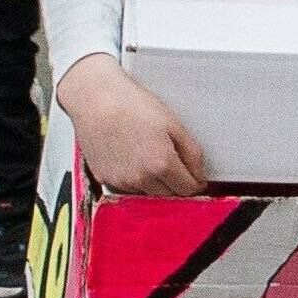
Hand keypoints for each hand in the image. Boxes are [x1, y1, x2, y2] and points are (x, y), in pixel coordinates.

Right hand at [56, 54, 205, 195]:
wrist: (97, 101)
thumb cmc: (133, 107)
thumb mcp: (174, 125)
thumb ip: (192, 153)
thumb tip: (200, 174)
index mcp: (161, 165)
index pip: (187, 189)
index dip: (195, 183)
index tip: (196, 176)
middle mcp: (140, 178)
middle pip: (168, 196)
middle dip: (177, 185)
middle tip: (176, 167)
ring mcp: (120, 181)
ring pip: (147, 194)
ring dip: (155, 185)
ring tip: (151, 158)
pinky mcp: (104, 179)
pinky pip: (127, 189)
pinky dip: (135, 182)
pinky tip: (134, 162)